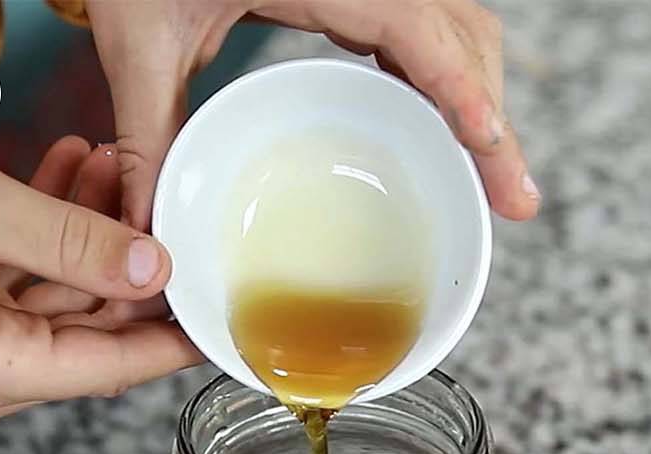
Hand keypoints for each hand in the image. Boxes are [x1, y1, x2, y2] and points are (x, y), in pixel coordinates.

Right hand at [0, 134, 200, 432]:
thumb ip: (74, 243)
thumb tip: (156, 269)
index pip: (113, 367)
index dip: (175, 338)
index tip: (226, 318)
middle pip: (87, 330)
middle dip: (126, 260)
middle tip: (158, 201)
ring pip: (52, 298)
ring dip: (84, 232)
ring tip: (112, 166)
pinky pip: (11, 285)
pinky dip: (40, 235)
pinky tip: (70, 174)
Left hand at [84, 0, 539, 230]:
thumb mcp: (138, 40)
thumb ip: (148, 130)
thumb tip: (154, 228)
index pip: (416, 29)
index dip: (460, 89)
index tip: (492, 147)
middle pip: (463, 36)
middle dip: (492, 119)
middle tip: (512, 201)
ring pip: (461, 32)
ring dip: (481, 101)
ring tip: (495, 180)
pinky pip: (433, 30)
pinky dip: (453, 83)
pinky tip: (451, 133)